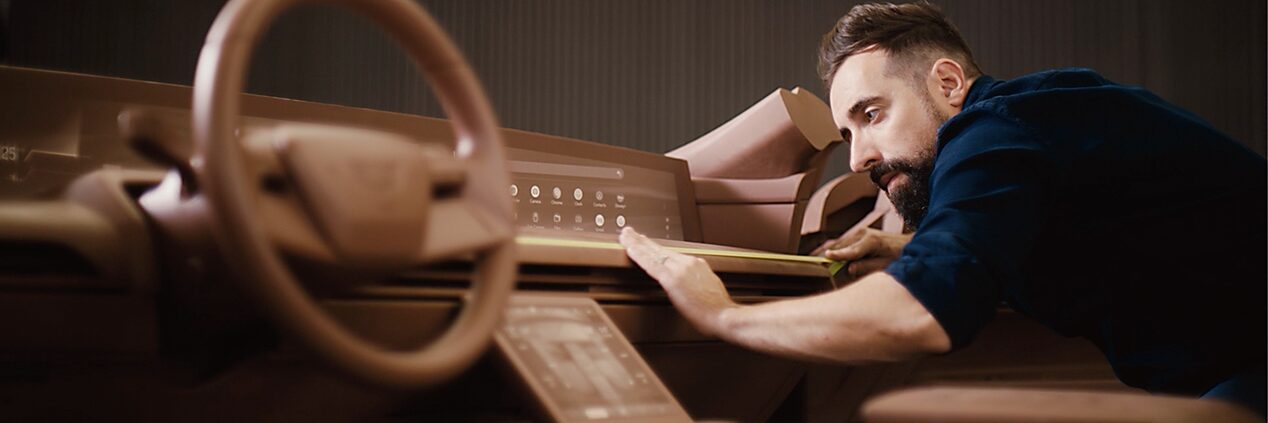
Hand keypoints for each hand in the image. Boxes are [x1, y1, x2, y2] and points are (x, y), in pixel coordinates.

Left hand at [619, 227, 736, 335]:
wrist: (725, 315)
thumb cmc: (719, 310)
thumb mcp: (710, 290)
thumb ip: (698, 283)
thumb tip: (692, 286)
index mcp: (697, 265)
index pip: (671, 253)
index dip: (656, 247)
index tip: (646, 242)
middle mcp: (688, 262)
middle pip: (660, 249)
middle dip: (643, 240)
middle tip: (630, 232)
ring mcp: (679, 268)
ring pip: (653, 252)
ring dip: (637, 243)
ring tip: (625, 236)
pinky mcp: (672, 279)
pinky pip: (650, 263)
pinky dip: (638, 254)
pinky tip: (629, 249)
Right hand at [811, 228, 911, 277]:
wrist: (908, 244)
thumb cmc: (899, 256)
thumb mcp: (886, 265)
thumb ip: (867, 267)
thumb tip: (850, 269)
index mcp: (872, 241)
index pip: (851, 251)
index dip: (838, 255)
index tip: (826, 257)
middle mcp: (864, 233)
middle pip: (842, 246)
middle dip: (833, 257)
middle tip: (825, 269)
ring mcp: (861, 232)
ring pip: (841, 244)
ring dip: (836, 254)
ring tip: (830, 266)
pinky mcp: (859, 233)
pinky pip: (845, 243)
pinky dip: (841, 251)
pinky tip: (840, 260)